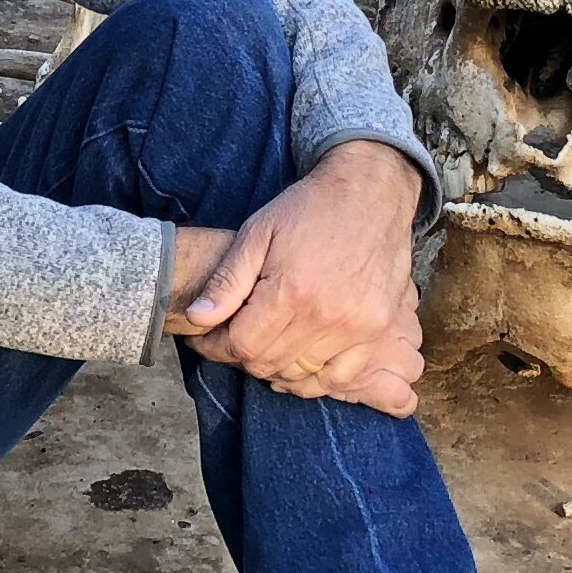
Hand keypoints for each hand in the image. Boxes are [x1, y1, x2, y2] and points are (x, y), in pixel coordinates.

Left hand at [168, 141, 424, 416]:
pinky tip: (297, 364)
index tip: (203, 339)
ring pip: (300, 375)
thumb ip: (226, 281)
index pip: (242, 346)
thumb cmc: (309, 209)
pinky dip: (314, 379)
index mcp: (291, 292)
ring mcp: (356, 327)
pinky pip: (340, 377)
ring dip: (273, 368)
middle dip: (239, 356)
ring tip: (261, 347)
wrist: (370, 193)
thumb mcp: (257, 234)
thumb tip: (196, 319)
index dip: (215, 347)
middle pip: (268, 364)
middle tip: (229, 340)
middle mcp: (326, 316)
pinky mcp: (375, 329)